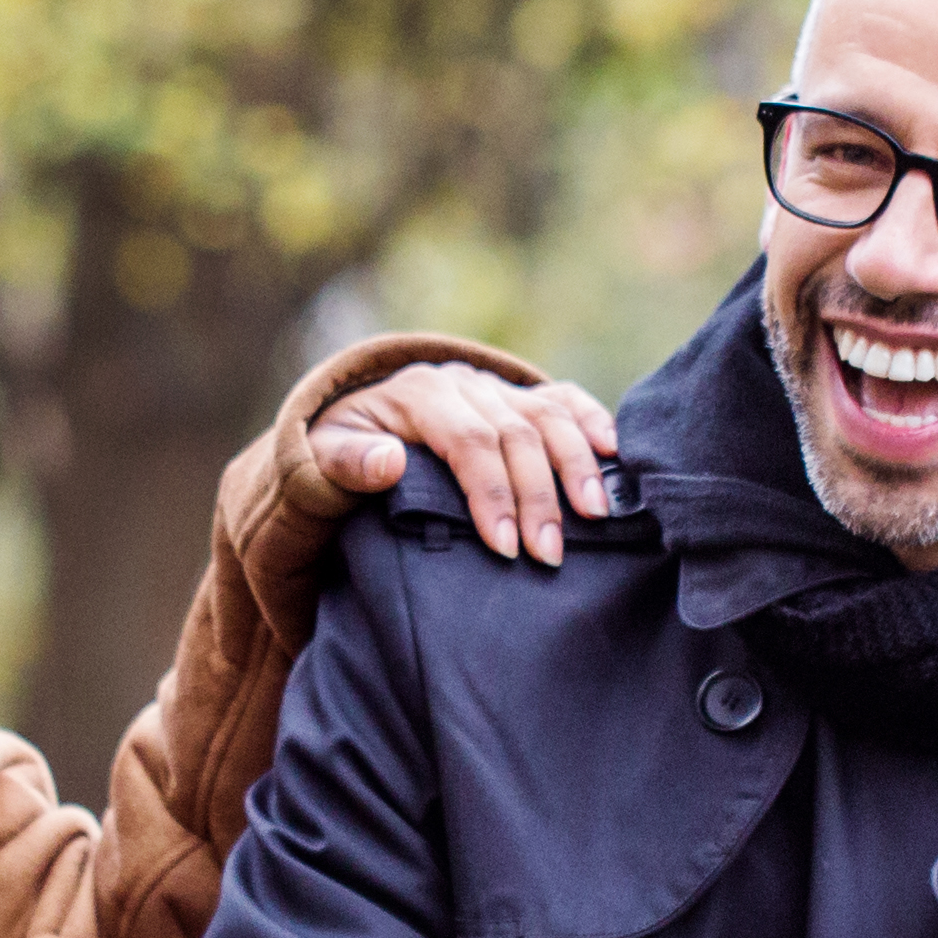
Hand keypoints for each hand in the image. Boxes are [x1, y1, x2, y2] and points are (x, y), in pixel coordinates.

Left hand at [309, 364, 620, 564]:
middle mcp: (462, 384)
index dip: (491, 492)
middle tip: (550, 553)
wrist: (353, 429)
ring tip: (595, 515)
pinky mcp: (518, 397)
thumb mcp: (320, 462)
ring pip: (548, 416)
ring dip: (576, 466)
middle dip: (538, 495)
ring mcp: (495, 388)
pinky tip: (616, 454)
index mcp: (416, 395)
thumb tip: (389, 461)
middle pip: (516, 433)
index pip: (468, 440)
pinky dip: (594, 423)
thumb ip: (344, 464)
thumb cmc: (337, 458)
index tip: (505, 546)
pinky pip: (564, 401)